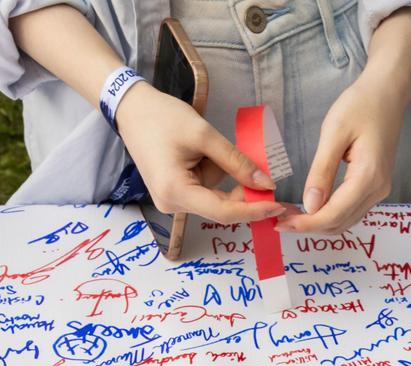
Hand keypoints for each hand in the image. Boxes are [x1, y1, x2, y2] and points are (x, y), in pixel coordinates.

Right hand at [113, 85, 283, 225]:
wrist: (131, 109)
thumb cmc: (163, 117)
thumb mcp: (204, 135)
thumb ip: (236, 162)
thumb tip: (265, 184)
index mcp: (175, 191)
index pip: (224, 212)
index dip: (254, 210)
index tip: (279, 206)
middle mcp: (171, 204)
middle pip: (220, 208)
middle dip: (243, 192)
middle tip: (266, 176)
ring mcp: (170, 201)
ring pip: (214, 198)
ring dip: (223, 176)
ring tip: (204, 145)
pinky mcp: (173, 193)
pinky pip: (204, 190)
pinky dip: (213, 174)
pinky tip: (200, 152)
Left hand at [283, 5, 410, 233]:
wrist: (387, 94)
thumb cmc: (360, 106)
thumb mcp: (334, 134)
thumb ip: (321, 171)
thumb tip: (310, 205)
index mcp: (368, 177)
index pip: (334, 213)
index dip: (307, 224)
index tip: (281, 223)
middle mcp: (377, 190)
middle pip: (340, 223)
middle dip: (310, 227)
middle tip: (280, 221)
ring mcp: (379, 190)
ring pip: (346, 220)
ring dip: (319, 223)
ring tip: (291, 215)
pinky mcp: (375, 186)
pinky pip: (351, 210)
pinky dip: (330, 214)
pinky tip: (312, 207)